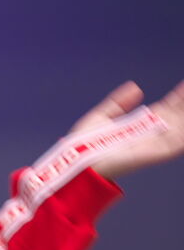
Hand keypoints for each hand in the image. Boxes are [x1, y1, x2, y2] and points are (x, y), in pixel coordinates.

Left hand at [69, 80, 183, 179]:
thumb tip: (137, 88)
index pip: (170, 108)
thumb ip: (119, 103)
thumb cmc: (84, 144)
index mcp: (143, 124)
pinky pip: (177, 143)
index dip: (180, 96)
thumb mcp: (102, 116)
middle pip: (180, 116)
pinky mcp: (156, 153)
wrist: (76, 160)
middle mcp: (153, 133)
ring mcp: (156, 143)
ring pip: (182, 128)